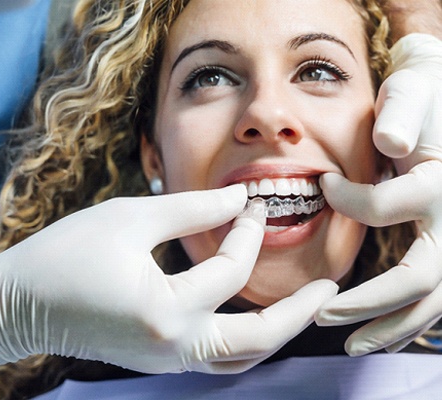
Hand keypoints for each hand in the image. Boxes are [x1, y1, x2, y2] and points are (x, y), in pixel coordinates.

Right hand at [0, 185, 336, 374]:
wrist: (17, 304)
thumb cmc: (65, 255)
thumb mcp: (131, 217)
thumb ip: (191, 209)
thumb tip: (237, 197)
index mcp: (167, 310)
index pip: (229, 269)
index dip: (245, 229)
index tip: (252, 202)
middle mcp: (174, 347)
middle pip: (258, 340)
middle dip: (299, 313)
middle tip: (330, 289)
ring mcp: (167, 360)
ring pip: (241, 359)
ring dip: (276, 332)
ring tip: (303, 306)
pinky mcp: (159, 359)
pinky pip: (217, 358)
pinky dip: (244, 338)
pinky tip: (253, 313)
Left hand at [315, 34, 441, 355]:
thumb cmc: (423, 97)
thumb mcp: (413, 94)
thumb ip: (404, 114)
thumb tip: (390, 144)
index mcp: (441, 183)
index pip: (386, 208)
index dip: (348, 201)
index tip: (321, 185)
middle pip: (422, 279)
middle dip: (370, 303)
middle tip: (324, 315)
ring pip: (434, 301)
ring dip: (391, 327)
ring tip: (353, 345)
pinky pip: (435, 295)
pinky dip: (408, 319)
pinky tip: (381, 334)